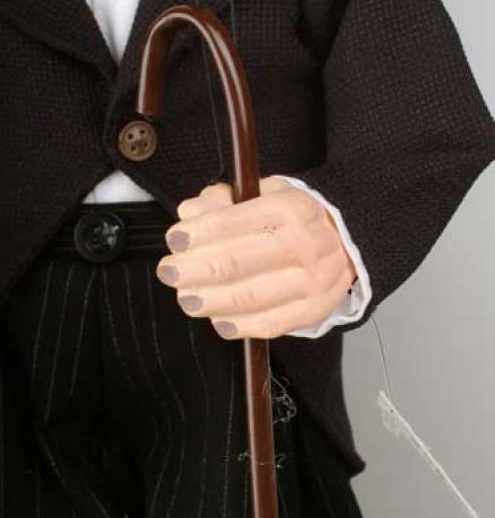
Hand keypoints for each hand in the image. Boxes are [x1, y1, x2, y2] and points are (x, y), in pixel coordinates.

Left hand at [155, 176, 356, 339]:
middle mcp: (304, 245)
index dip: (198, 234)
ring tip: (186, 298)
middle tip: (169, 272)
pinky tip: (216, 320)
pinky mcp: (313, 310)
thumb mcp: (264, 192)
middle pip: (235, 264)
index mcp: (289, 209)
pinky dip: (237, 326)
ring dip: (208, 301)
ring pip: (248, 298)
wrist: (348, 239)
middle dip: (193, 270)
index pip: (232, 223)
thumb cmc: (294, 217)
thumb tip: (189, 214)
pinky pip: (269, 324)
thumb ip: (223, 200)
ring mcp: (311, 282)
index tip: (174, 239)